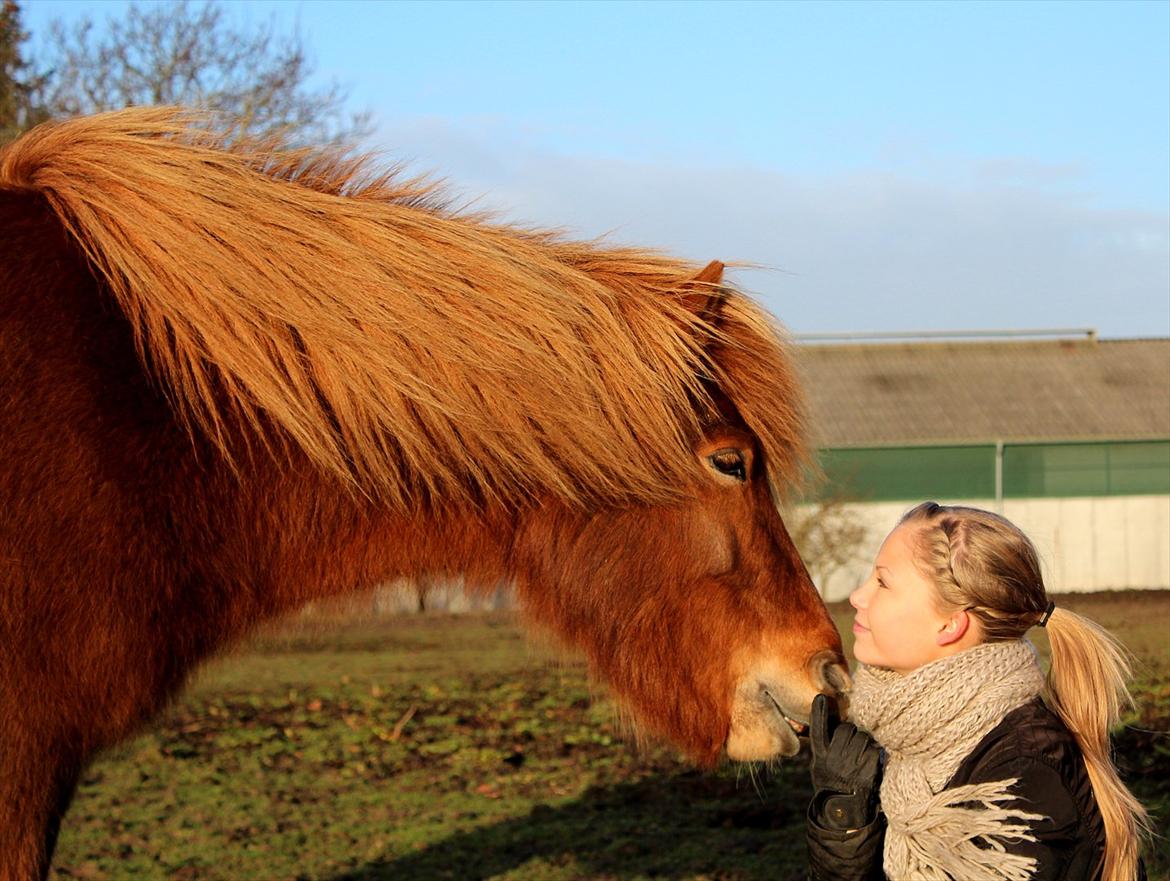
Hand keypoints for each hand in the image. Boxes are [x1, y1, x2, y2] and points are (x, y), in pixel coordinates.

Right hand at [809, 693, 880, 829]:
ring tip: (863, 754)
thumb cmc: (833, 785)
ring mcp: (850, 766)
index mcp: (820, 756)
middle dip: (853, 732)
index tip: (821, 697)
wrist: (844, 814)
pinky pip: (876, 750)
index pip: (818, 729)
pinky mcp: (868, 772)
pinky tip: (872, 762)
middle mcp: (833, 759)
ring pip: (863, 737)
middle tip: (854, 743)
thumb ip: (826, 747)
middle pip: (847, 729)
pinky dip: (876, 754)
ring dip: (866, 743)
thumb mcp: (821, 766)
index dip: (819, 712)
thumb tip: (833, 721)